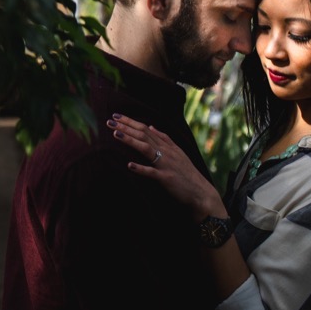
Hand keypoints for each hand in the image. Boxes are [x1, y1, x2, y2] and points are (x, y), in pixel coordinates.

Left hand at [106, 115, 223, 216]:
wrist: (201, 193)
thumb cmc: (187, 173)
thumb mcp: (178, 152)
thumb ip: (164, 139)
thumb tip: (152, 126)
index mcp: (167, 146)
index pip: (146, 129)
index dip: (130, 122)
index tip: (116, 116)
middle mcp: (166, 152)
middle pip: (144, 135)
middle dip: (126, 127)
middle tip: (109, 121)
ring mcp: (166, 165)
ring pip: (146, 149)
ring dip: (130, 141)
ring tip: (115, 134)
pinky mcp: (167, 179)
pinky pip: (152, 173)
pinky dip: (141, 169)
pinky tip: (129, 165)